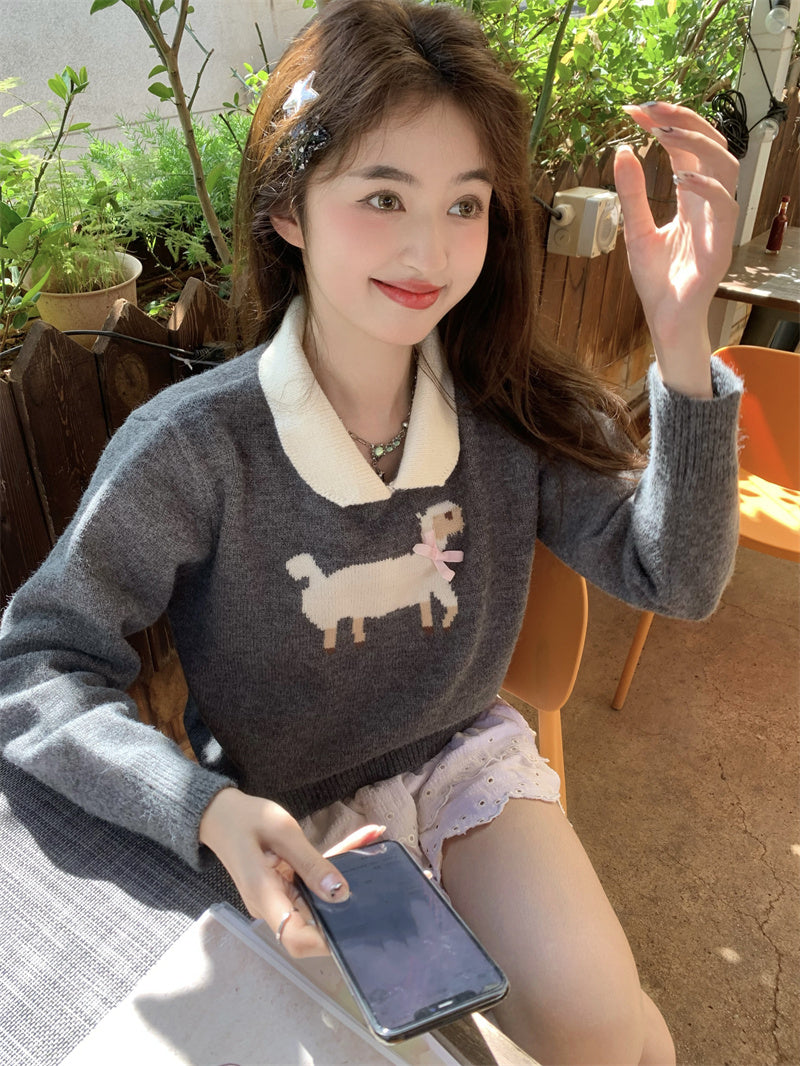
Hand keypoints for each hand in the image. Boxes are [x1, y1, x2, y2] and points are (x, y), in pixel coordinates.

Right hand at [198, 787, 383, 956]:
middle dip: (347, 903)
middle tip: (379, 879)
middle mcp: (272, 904)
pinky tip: (360, 840)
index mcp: (266, 895)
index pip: (295, 937)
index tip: (355, 926)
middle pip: (314, 919)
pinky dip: (334, 865)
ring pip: (318, 898)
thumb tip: (340, 893)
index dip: (325, 942)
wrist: (219, 814)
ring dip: (346, 876)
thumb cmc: (245, 819)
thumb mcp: (282, 832)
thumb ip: (311, 863)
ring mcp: (278, 896)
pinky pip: (313, 882)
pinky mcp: (284, 885)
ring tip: (374, 842)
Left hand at [615, 101, 738, 395]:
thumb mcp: (636, 231)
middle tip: (651, 109)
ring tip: (665, 133)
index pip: (687, 148)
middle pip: (713, 146)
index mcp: (693, 197)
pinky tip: (680, 178)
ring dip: (698, 145)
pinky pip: (725, 207)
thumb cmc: (657, 280)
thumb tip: (621, 150)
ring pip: (727, 167)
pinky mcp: (720, 245)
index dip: (667, 124)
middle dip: (685, 120)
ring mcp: (718, 222)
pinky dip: (705, 188)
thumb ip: (632, 194)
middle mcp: (710, 204)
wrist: (665, 321)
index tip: (636, 110)